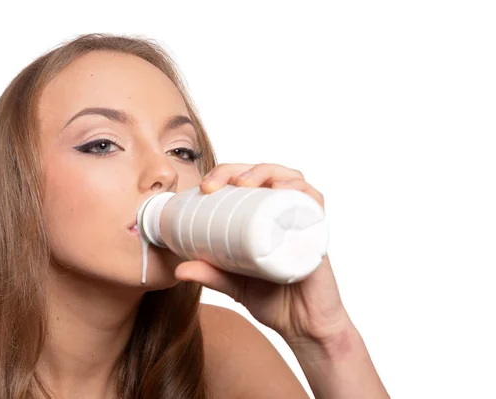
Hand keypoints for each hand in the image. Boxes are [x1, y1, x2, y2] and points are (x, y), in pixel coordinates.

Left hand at [174, 163, 350, 343]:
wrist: (303, 326)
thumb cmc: (273, 300)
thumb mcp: (233, 285)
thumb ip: (210, 276)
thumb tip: (177, 270)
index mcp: (264, 218)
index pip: (248, 181)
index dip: (226, 174)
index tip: (204, 187)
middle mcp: (284, 214)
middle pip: (267, 173)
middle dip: (240, 169)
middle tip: (218, 184)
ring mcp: (302, 221)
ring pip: (291, 179)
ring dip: (268, 172)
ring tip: (246, 183)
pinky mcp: (317, 234)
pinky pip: (315, 202)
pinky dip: (301, 189)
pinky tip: (282, 189)